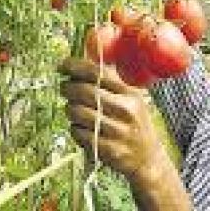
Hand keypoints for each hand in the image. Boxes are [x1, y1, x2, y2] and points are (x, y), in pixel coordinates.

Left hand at [59, 58, 167, 183]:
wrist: (147, 157)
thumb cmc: (133, 121)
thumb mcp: (129, 97)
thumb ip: (109, 78)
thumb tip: (85, 52)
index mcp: (130, 93)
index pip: (98, 73)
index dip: (76, 66)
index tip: (62, 65)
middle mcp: (125, 111)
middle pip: (84, 91)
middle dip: (68, 87)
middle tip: (64, 87)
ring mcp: (117, 131)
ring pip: (77, 112)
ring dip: (69, 109)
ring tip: (73, 109)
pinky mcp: (108, 150)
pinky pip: (79, 133)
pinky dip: (75, 129)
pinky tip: (82, 128)